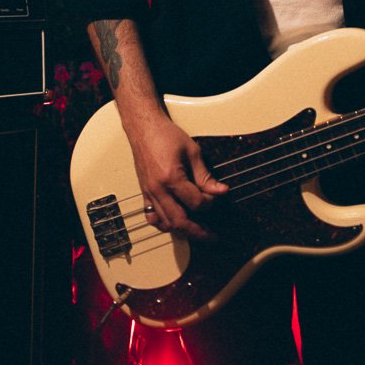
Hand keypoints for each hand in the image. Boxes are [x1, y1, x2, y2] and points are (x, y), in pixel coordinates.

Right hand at [132, 114, 228, 238]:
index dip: (210, 203)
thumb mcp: (192, 152)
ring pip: (165, 223)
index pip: (195, 202)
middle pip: (179, 221)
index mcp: (171, 178)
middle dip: (198, 231)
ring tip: (197, 232)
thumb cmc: (166, 135)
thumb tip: (220, 191)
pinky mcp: (144, 193)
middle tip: (212, 236)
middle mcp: (158, 189)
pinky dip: (164, 224)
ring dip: (182, 230)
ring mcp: (149, 193)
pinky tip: (174, 224)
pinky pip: (152, 217)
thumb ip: (205, 175)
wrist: (144, 128)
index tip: (217, 197)